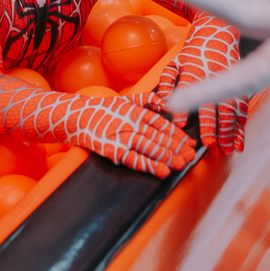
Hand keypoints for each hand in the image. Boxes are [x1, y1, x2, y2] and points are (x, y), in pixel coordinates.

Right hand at [62, 94, 196, 177]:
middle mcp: (132, 124)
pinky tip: (163, 171)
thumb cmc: (103, 108)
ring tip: (182, 164)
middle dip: (177, 148)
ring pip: (151, 148)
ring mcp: (123, 137)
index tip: (189, 143)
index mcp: (137, 111)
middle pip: (160, 137)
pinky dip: (150, 166)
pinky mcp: (114, 151)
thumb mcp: (127, 98)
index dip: (178, 134)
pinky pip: (135, 160)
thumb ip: (148, 100)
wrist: (77, 117)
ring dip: (168, 157)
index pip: (163, 124)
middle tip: (191, 156)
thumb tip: (168, 103)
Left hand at [146, 54, 248, 152]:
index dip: (183, 109)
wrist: (218, 34)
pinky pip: (242, 108)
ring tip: (226, 148)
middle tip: (207, 143)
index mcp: (193, 71)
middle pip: (213, 103)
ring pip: (231, 109)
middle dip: (211, 124)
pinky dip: (241, 126)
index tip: (180, 125)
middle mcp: (212, 78)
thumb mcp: (175, 63)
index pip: (187, 91)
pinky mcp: (239, 86)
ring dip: (229, 130)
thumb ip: (167, 83)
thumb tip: (161, 103)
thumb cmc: (193, 53)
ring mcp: (229, 82)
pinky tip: (239, 141)